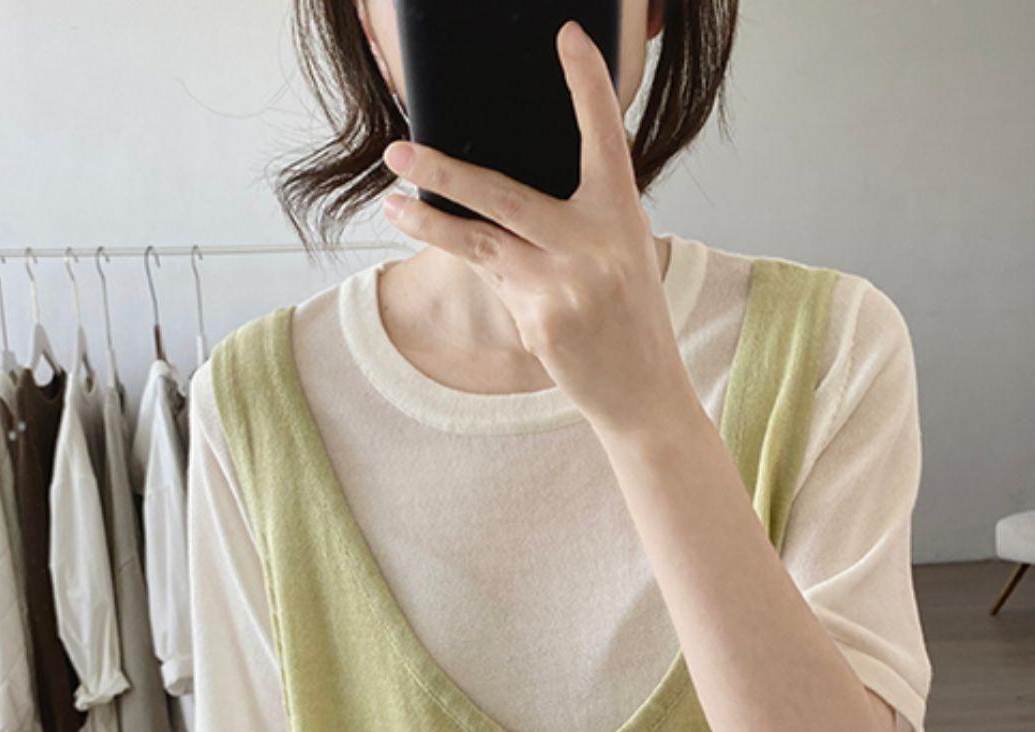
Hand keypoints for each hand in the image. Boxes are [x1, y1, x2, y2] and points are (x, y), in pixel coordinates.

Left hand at [380, 20, 690, 437]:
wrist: (644, 391)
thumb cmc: (630, 317)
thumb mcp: (621, 253)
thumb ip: (577, 217)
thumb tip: (500, 189)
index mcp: (621, 215)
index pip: (602, 137)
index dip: (586, 84)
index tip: (567, 37)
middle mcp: (593, 242)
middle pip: (502, 193)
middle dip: (442, 171)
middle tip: (399, 149)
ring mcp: (564, 283)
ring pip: (478, 241)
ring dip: (427, 223)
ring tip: (390, 206)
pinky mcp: (540, 320)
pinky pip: (495, 282)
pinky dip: (484, 274)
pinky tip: (478, 270)